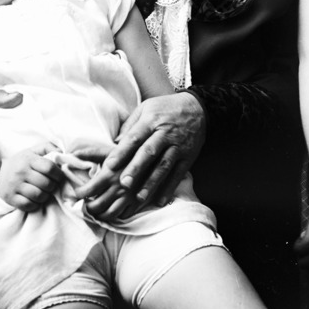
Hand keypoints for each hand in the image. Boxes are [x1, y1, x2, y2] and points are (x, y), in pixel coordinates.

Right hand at [0, 143, 63, 212]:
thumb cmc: (20, 163)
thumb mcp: (32, 151)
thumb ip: (48, 147)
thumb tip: (62, 152)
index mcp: (28, 159)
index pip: (49, 167)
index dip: (59, 174)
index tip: (60, 177)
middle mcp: (20, 172)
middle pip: (46, 183)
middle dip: (53, 186)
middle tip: (53, 186)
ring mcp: (14, 186)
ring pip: (39, 195)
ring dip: (46, 196)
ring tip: (45, 193)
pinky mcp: (10, 198)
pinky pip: (28, 205)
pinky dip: (36, 204)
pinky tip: (36, 199)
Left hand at [69, 143, 141, 222]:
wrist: (156, 154)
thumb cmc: (131, 150)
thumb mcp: (111, 149)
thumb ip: (91, 153)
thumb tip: (73, 154)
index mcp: (110, 173)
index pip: (88, 190)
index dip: (79, 194)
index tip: (77, 192)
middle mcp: (119, 187)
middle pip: (97, 206)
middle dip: (87, 208)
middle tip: (84, 205)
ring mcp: (130, 196)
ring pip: (110, 214)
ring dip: (100, 216)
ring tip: (96, 211)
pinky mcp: (140, 200)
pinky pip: (125, 215)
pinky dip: (116, 216)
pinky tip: (112, 210)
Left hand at [75, 93, 204, 208]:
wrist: (198, 107)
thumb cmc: (166, 109)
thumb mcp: (146, 108)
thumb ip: (130, 125)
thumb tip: (115, 143)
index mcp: (152, 120)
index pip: (135, 137)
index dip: (122, 152)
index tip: (109, 165)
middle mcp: (165, 133)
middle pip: (149, 152)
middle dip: (136, 168)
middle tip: (123, 183)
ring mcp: (178, 145)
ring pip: (164, 165)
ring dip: (152, 182)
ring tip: (139, 197)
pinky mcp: (189, 156)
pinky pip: (179, 173)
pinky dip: (170, 188)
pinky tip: (160, 201)